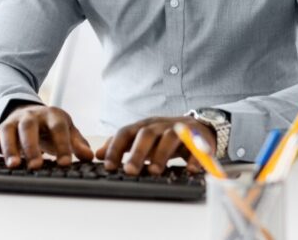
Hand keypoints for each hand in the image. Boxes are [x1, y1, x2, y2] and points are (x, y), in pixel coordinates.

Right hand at [0, 104, 94, 169]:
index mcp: (51, 115)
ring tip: (13, 166)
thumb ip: (77, 143)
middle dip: (32, 146)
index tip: (66, 163)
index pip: (58, 127)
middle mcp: (29, 116)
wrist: (32, 113)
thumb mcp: (68, 131)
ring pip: (7, 131)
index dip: (62, 144)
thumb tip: (89, 156)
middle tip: (37, 165)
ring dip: (9, 148)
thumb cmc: (52, 127)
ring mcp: (12, 122)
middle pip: (29, 127)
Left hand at [95, 117, 216, 175]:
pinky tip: (189, 170)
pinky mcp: (198, 138)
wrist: (198, 127)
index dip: (116, 148)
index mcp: (144, 126)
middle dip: (137, 153)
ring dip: (161, 154)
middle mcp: (160, 125)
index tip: (108, 165)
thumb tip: (99, 154)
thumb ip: (121, 145)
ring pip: (170, 138)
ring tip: (154, 172)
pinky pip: (197, 146)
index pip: (126, 133)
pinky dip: (194, 158)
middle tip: (130, 171)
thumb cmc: (164, 136)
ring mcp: (179, 130)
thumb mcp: (141, 137)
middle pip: (147, 134)